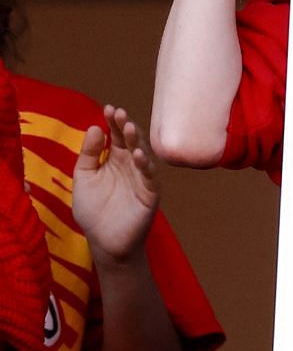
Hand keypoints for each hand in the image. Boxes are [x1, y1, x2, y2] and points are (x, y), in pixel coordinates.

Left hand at [72, 107, 158, 266]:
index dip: (113, 122)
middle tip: (118, 113)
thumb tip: (96, 127)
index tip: (108, 108)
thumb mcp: (84, 177)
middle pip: (130, 141)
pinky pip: (149, 175)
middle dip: (125, 126)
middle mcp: (130, 165)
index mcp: (115, 160)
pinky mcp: (150, 193)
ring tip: (129, 127)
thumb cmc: (94, 210)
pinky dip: (145, 164)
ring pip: (142, 154)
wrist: (104, 241)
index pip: (116, 136)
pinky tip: (138, 155)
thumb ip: (89, 154)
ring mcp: (142, 178)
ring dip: (137, 141)